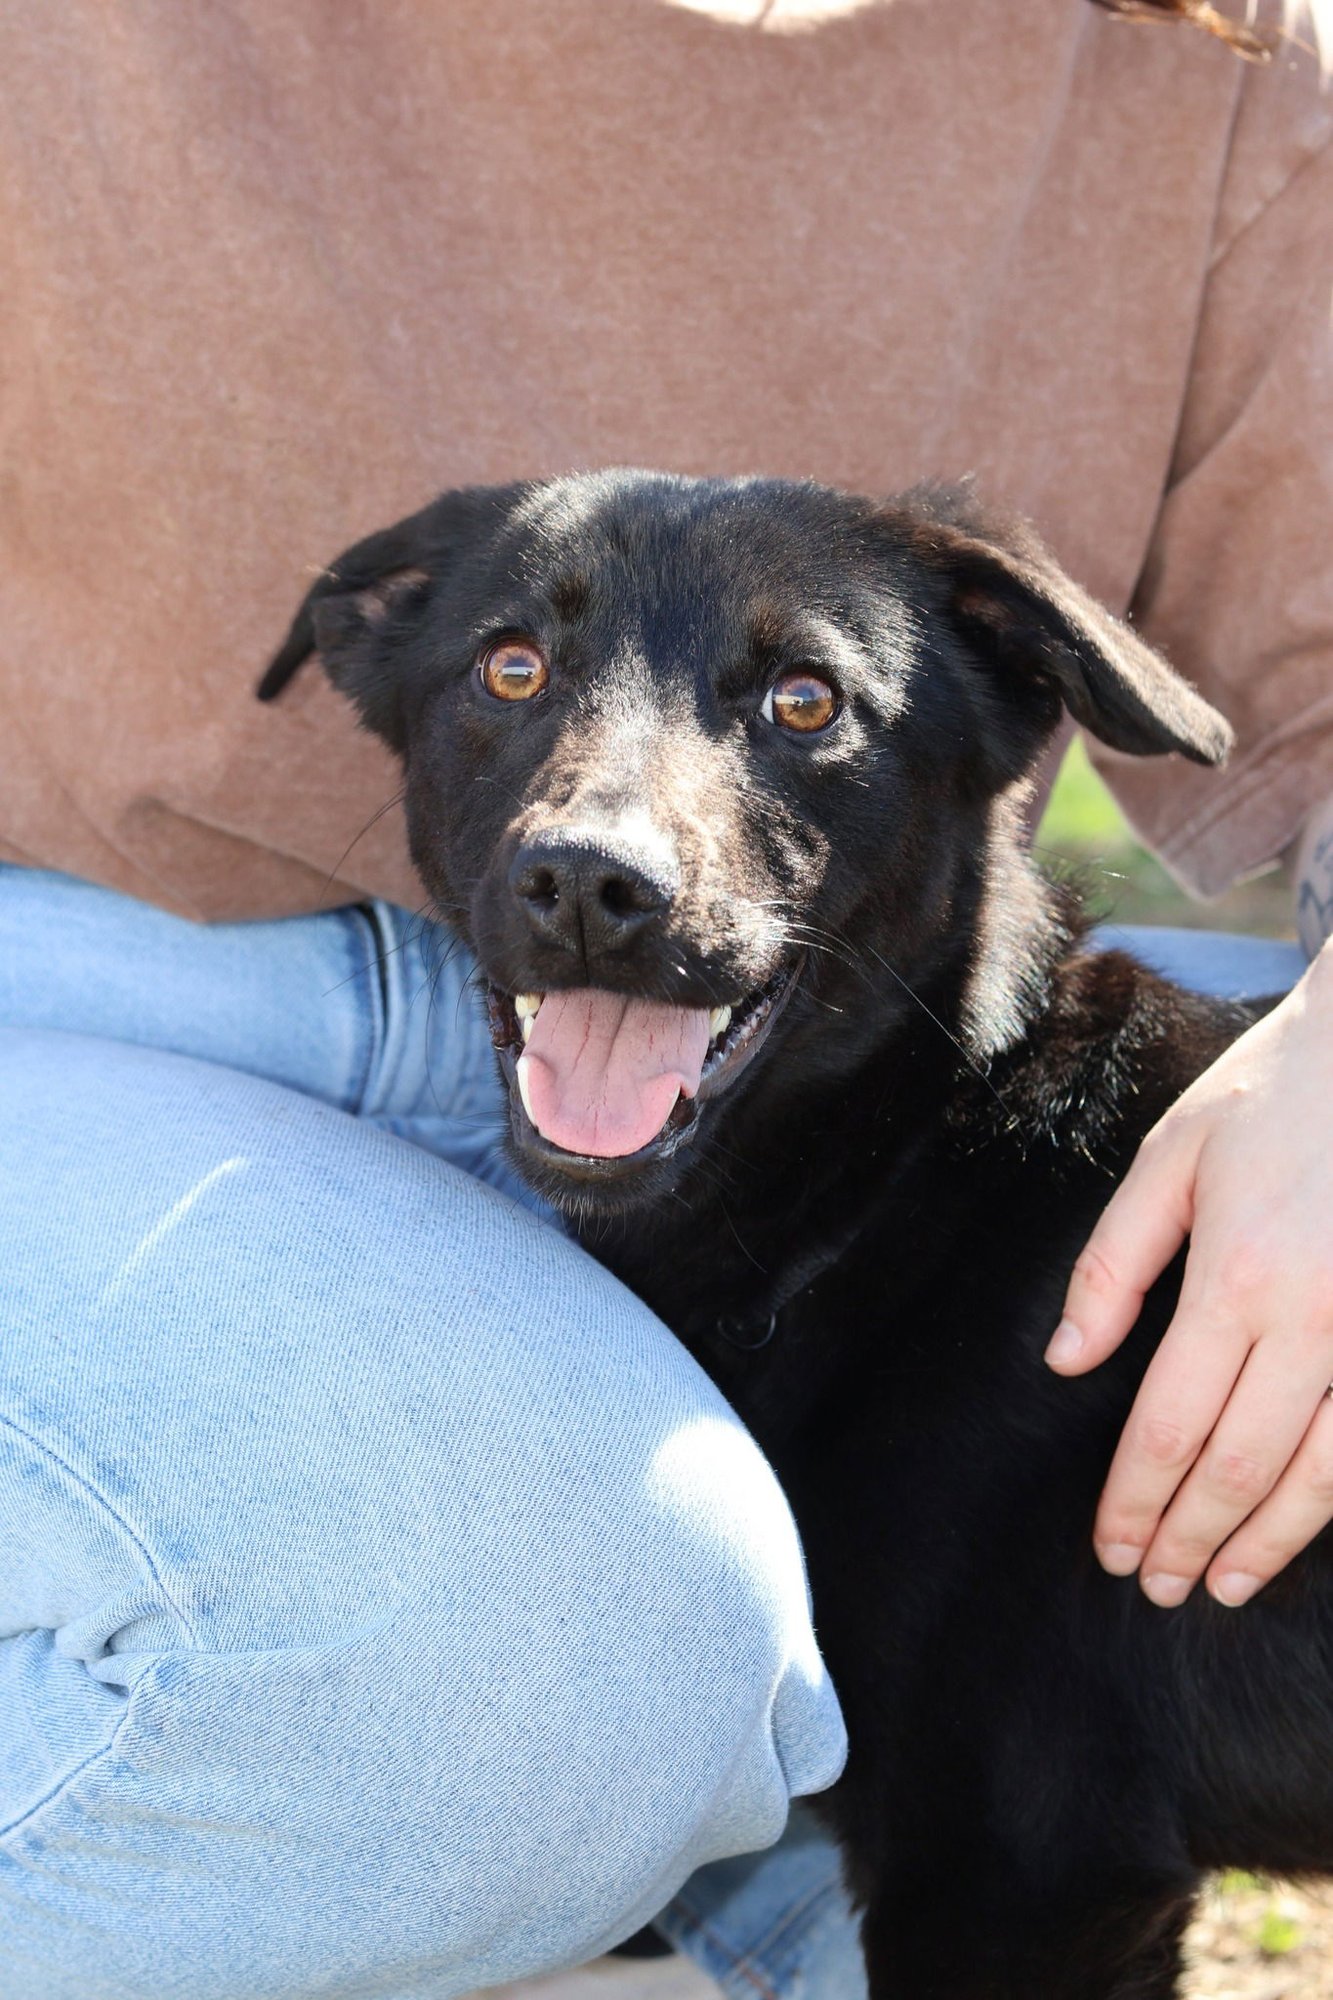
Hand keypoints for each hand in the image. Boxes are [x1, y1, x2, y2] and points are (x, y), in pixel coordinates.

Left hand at [1045, 939, 1332, 1607]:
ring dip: (1270, 1540)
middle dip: (1191, 1536)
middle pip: (1240, 1463)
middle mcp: (1316, 1319)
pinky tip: (1306, 1522)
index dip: (1135, 1499)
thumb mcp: (1169, 1161)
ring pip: (1324, 1473)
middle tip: (1157, 1588)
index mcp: (1237, 1276)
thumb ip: (1112, 1268)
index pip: (1168, 1422)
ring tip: (1228, 1584)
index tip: (1111, 1546)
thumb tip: (1066, 1363)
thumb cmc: (1272, 1094)